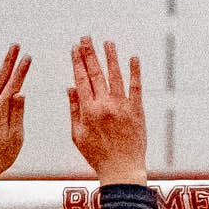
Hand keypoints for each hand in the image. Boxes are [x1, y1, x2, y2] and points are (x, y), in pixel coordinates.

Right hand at [68, 37, 147, 184]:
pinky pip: (136, 87)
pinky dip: (135, 72)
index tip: (75, 49)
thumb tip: (71, 89)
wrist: (121, 169)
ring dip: (110, 57)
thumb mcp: (77, 135)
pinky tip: (133, 59)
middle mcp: (104, 105)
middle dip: (90, 54)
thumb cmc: (98, 156)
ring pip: (115, 76)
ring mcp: (122, 106)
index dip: (77, 62)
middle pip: (96, 73)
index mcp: (88, 110)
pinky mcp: (137, 110)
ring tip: (107, 43)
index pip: (81, 79)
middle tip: (86, 39)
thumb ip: (74, 110)